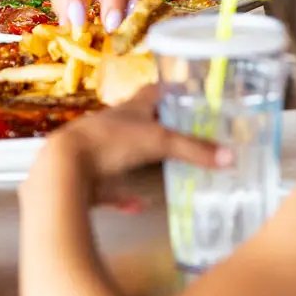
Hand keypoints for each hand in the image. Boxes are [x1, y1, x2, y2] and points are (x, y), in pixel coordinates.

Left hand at [31, 90, 229, 186]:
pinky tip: (137, 205)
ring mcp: (99, 150)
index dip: (171, 90)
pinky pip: (111, 187)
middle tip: (185, 134)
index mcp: (130, 108)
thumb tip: (231, 157)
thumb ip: (193, 150)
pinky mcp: (90, 176)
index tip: (188, 94)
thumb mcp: (158, 142)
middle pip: (141, 121)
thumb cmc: (110, 143)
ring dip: (142, 158)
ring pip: (125, 152)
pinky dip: (125, 196)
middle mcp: (114, 125)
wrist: (64, 169)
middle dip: (160, 126)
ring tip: (167, 167)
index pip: (154, 91)